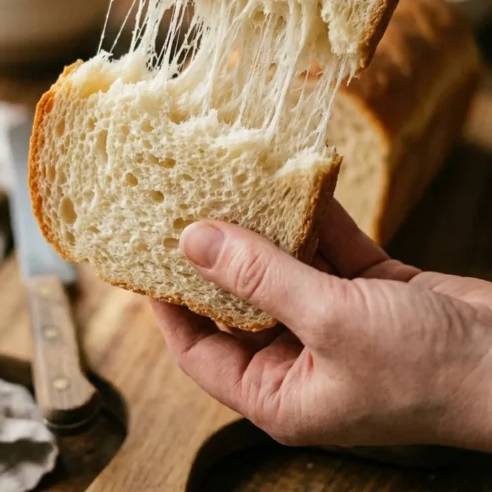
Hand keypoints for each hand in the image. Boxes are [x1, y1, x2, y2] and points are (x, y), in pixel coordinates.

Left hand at [153, 203, 491, 449]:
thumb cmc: (426, 368)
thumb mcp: (331, 320)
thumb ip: (261, 277)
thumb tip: (194, 240)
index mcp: (281, 393)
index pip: (200, 349)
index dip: (168, 304)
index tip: (147, 254)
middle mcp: (301, 359)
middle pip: (240, 302)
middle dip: (219, 255)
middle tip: (187, 204)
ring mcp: (335, 323)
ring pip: (284, 269)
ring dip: (267, 229)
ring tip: (231, 181)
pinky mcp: (367, 291)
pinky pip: (328, 250)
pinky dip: (315, 220)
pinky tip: (295, 181)